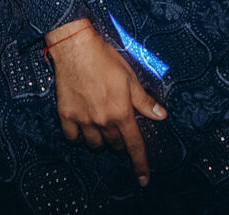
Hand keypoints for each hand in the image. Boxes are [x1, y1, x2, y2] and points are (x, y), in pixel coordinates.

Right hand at [47, 19, 165, 185]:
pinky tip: (83, 130)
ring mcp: (83, 120)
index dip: (140, 164)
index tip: (143, 179)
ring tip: (103, 128)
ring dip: (102, 141)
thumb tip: (162, 115)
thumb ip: (145, 101)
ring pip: (95, 144)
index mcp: (121, 113)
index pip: (134, 146)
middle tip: (121, 129)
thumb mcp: (130, 78)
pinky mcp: (66, 115)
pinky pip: (73, 138)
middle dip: (121, 142)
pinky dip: (79, 138)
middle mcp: (103, 121)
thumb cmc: (105, 59)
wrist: (76, 48)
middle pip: (115, 145)